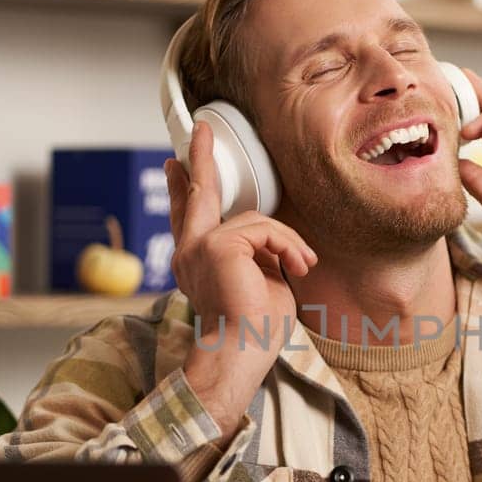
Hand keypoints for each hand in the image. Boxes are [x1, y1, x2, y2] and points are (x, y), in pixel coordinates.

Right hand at [166, 122, 316, 435]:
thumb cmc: (255, 329)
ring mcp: (200, 247)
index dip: (185, 189)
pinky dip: (289, 246)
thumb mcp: (259, 281)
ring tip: (302, 266)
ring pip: (255, 220)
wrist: (241, 353)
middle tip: (200, 129)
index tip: (178, 165)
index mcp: (197, 263)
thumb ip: (255, 253)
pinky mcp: (218, 246)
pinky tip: (298, 268)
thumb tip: (266, 236)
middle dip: (200, 159)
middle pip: (197, 195)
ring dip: (288, 241)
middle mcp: (190, 252)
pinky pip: (266, 229)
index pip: (190, 217)